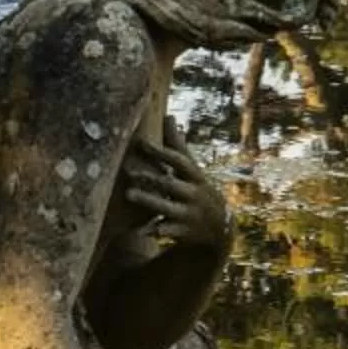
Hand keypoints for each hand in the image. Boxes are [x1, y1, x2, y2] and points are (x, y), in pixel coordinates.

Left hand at [124, 137, 227, 251]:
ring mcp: (188, 214)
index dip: (161, 151)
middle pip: (171, 183)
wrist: (220, 229)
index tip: (140, 143)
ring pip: (167, 206)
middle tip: (127, 170)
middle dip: (151, 177)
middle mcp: (193, 194)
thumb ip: (178, 145)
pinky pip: (167, 231)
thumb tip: (169, 116)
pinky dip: (154, 230)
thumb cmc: (198, 191)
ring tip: (129, 193)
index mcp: (195, 176)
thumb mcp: (193, 169)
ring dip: (148, 200)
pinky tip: (138, 230)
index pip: (179, 161)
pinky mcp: (183, 232)